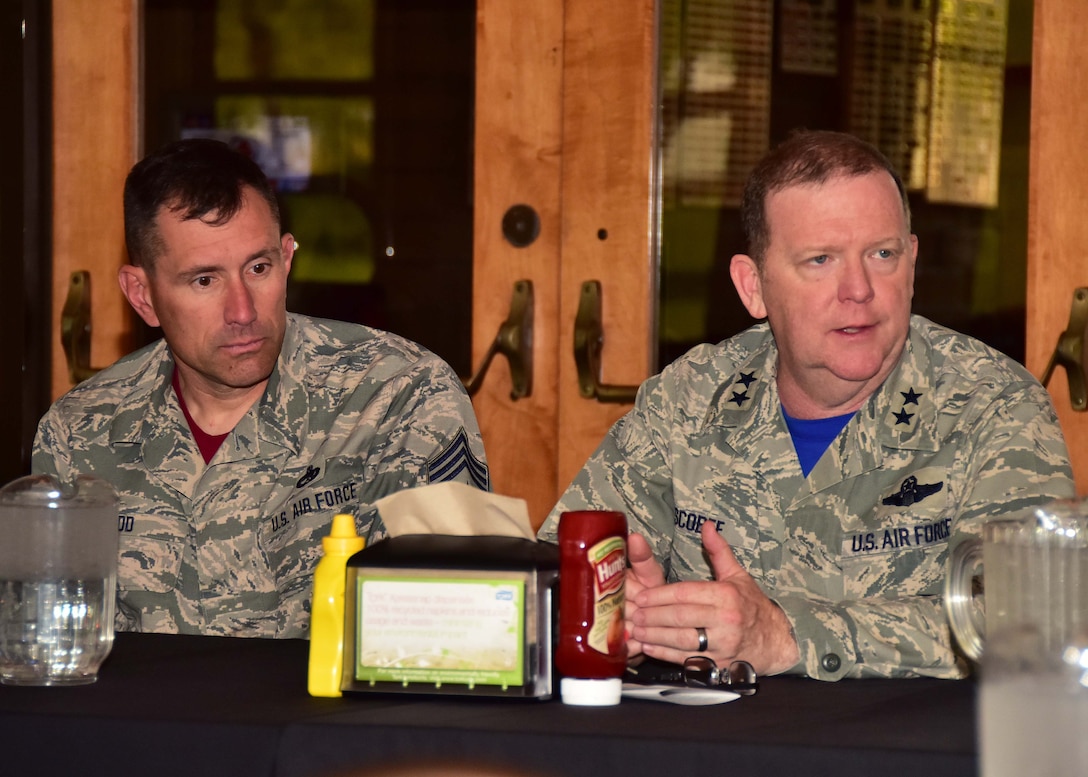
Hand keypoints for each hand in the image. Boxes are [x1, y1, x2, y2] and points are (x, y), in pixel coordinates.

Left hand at [628, 521, 799, 674]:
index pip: (686, 594)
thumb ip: (719, 551)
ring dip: (655, 635)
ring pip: (681, 639)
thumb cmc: (752, 606)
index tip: (641, 596)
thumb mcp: (738, 576)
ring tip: (636, 629)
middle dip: (653, 615)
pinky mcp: (719, 665)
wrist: (775, 641)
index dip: (660, 595)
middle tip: (634, 613)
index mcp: (727, 595)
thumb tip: (707, 525)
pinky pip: (686, 659)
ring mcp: (723, 645)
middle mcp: (725, 620)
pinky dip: (665, 654)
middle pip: (680, 617)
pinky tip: (649, 647)